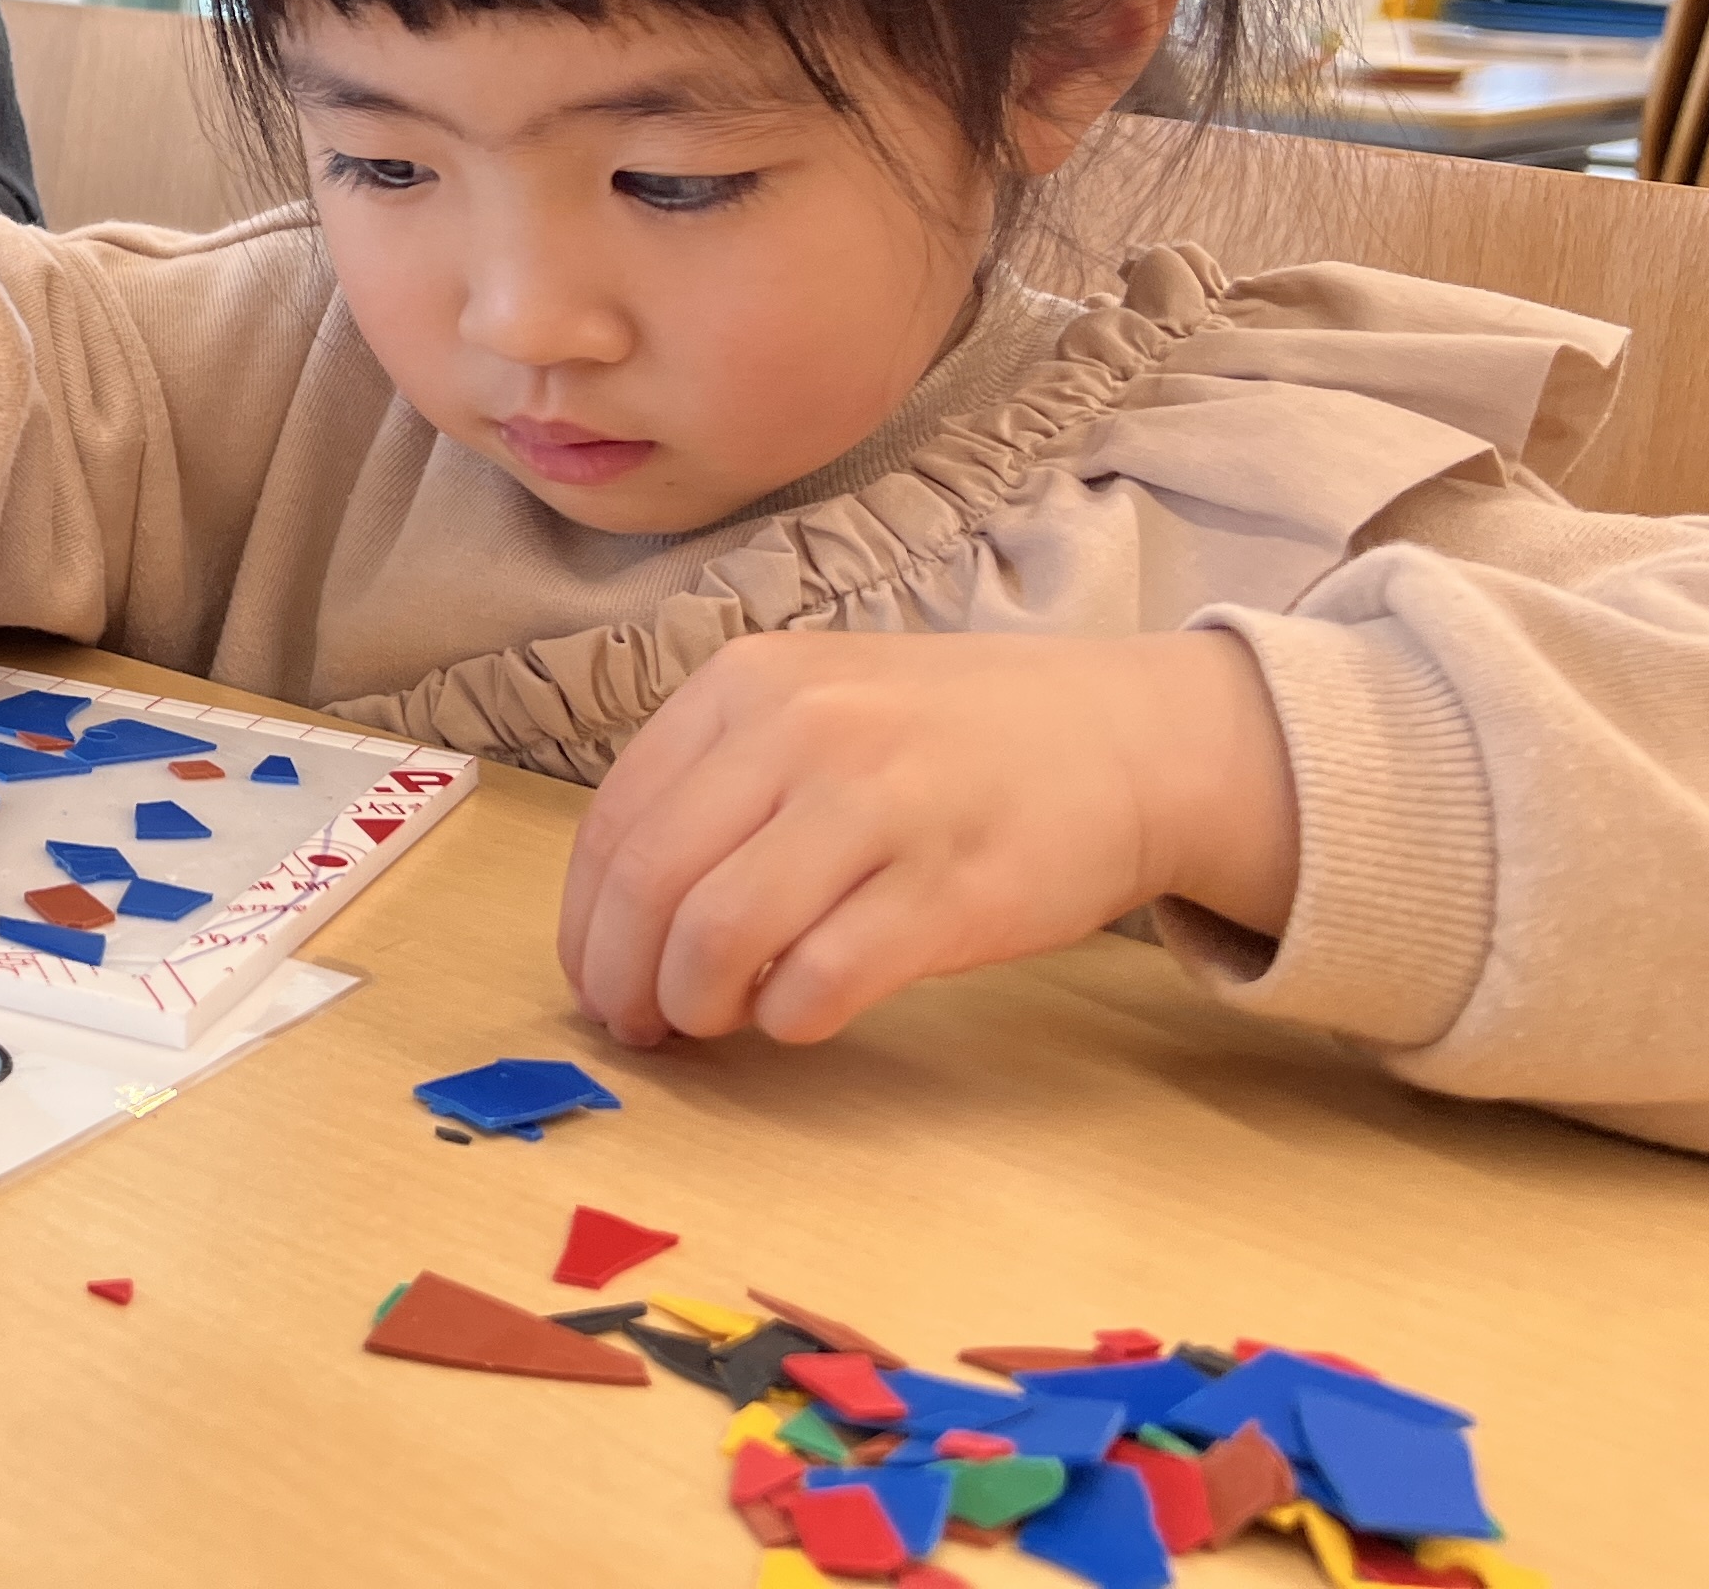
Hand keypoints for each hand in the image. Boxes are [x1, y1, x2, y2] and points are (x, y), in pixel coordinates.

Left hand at [558, 631, 1303, 1048]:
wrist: (1124, 738)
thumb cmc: (949, 737)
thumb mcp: (816, 703)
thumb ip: (719, 782)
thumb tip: (618, 914)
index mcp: (748, 685)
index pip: (613, 823)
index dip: (585, 923)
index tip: (593, 975)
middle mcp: (801, 732)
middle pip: (648, 886)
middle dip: (620, 979)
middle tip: (638, 1024)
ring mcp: (877, 807)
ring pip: (716, 938)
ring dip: (694, 1007)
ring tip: (712, 1021)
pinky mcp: (947, 892)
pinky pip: (819, 983)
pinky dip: (787, 1019)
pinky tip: (799, 1014)